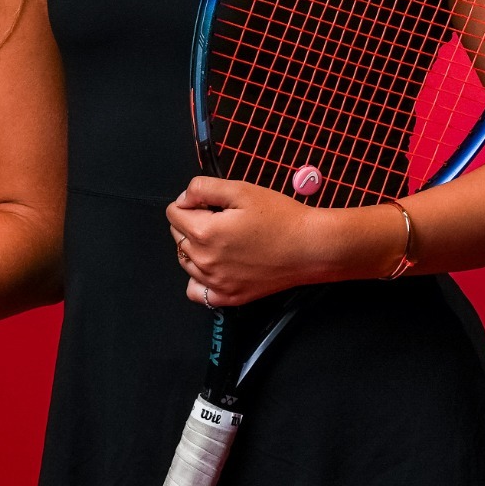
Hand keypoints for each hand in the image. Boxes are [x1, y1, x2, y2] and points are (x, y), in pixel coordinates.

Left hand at [166, 176, 345, 305]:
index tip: (210, 203)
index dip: (190, 202)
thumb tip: (183, 199)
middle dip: (192, 223)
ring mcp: (216, 283)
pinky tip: (216, 266)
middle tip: (223, 219)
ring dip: (195, 248)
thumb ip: (203, 188)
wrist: (311, 247)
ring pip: (185, 261)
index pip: (173, 213)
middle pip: (177, 236)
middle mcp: (205, 261)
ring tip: (224, 240)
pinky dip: (199, 279)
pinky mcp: (229, 297)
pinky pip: (197, 291)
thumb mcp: (241, 190)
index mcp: (204, 233)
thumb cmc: (281, 217)